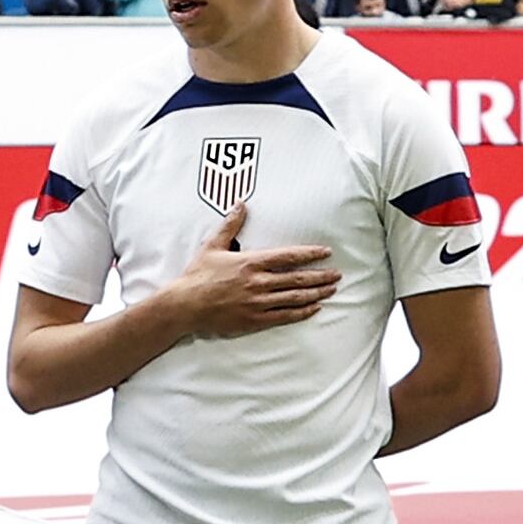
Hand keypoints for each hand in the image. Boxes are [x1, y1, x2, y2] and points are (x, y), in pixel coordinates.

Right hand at [164, 201, 340, 335]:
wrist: (184, 305)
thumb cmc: (197, 275)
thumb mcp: (212, 245)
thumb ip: (230, 224)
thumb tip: (240, 203)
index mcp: (250, 262)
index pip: (288, 256)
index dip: (310, 254)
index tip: (326, 253)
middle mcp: (258, 282)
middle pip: (297, 279)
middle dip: (320, 276)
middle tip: (338, 274)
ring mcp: (257, 302)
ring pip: (294, 298)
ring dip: (316, 293)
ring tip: (331, 290)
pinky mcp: (254, 320)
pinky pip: (284, 316)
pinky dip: (301, 312)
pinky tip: (314, 308)